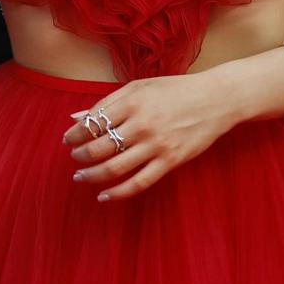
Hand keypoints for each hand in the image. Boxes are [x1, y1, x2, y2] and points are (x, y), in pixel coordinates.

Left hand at [60, 74, 241, 202]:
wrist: (215, 99)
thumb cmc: (174, 90)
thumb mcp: (138, 87)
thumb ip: (106, 102)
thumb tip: (76, 117)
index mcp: (130, 102)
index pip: (92, 124)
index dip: (75, 135)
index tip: (67, 140)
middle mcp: (141, 125)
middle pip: (98, 148)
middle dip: (80, 156)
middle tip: (74, 158)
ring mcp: (156, 145)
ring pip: (114, 168)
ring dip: (92, 175)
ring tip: (80, 176)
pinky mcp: (171, 161)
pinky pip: (139, 183)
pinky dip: (118, 193)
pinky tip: (103, 196)